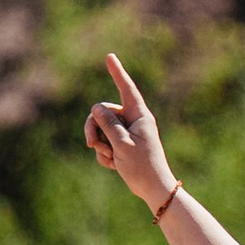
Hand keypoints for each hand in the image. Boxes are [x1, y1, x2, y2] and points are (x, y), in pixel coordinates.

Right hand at [83, 49, 175, 213]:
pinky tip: (114, 166)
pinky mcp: (121, 144)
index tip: (110, 56)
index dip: (117, 72)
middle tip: (92, 143)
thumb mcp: (122, 144)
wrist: (152, 188)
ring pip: (99, 129)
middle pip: (102, 112)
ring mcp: (126, 132)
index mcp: (139, 115)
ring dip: (100, 144)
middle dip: (93, 127)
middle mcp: (132, 120)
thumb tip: (96, 107)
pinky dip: (104, 155)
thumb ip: (108, 124)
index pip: (126, 88)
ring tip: (109, 158)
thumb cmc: (142, 166)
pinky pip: (103, 143)